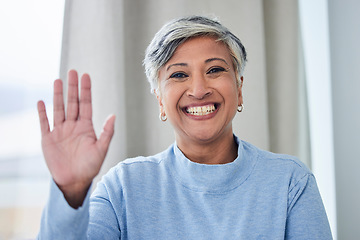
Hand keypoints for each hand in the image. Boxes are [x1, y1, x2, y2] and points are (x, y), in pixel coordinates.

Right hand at [37, 70, 114, 207]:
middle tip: (72, 71)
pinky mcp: (48, 139)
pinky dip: (42, 113)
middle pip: (72, 103)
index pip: (86, 104)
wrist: (74, 181)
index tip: (86, 76)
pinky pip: (44, 123)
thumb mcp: (101, 149)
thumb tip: (113, 115)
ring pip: (58, 109)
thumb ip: (107, 132)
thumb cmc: (90, 167)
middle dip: (72, 87)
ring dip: (57, 95)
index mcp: (86, 127)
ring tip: (58, 81)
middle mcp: (73, 126)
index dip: (86, 90)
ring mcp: (60, 131)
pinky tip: (41, 102)